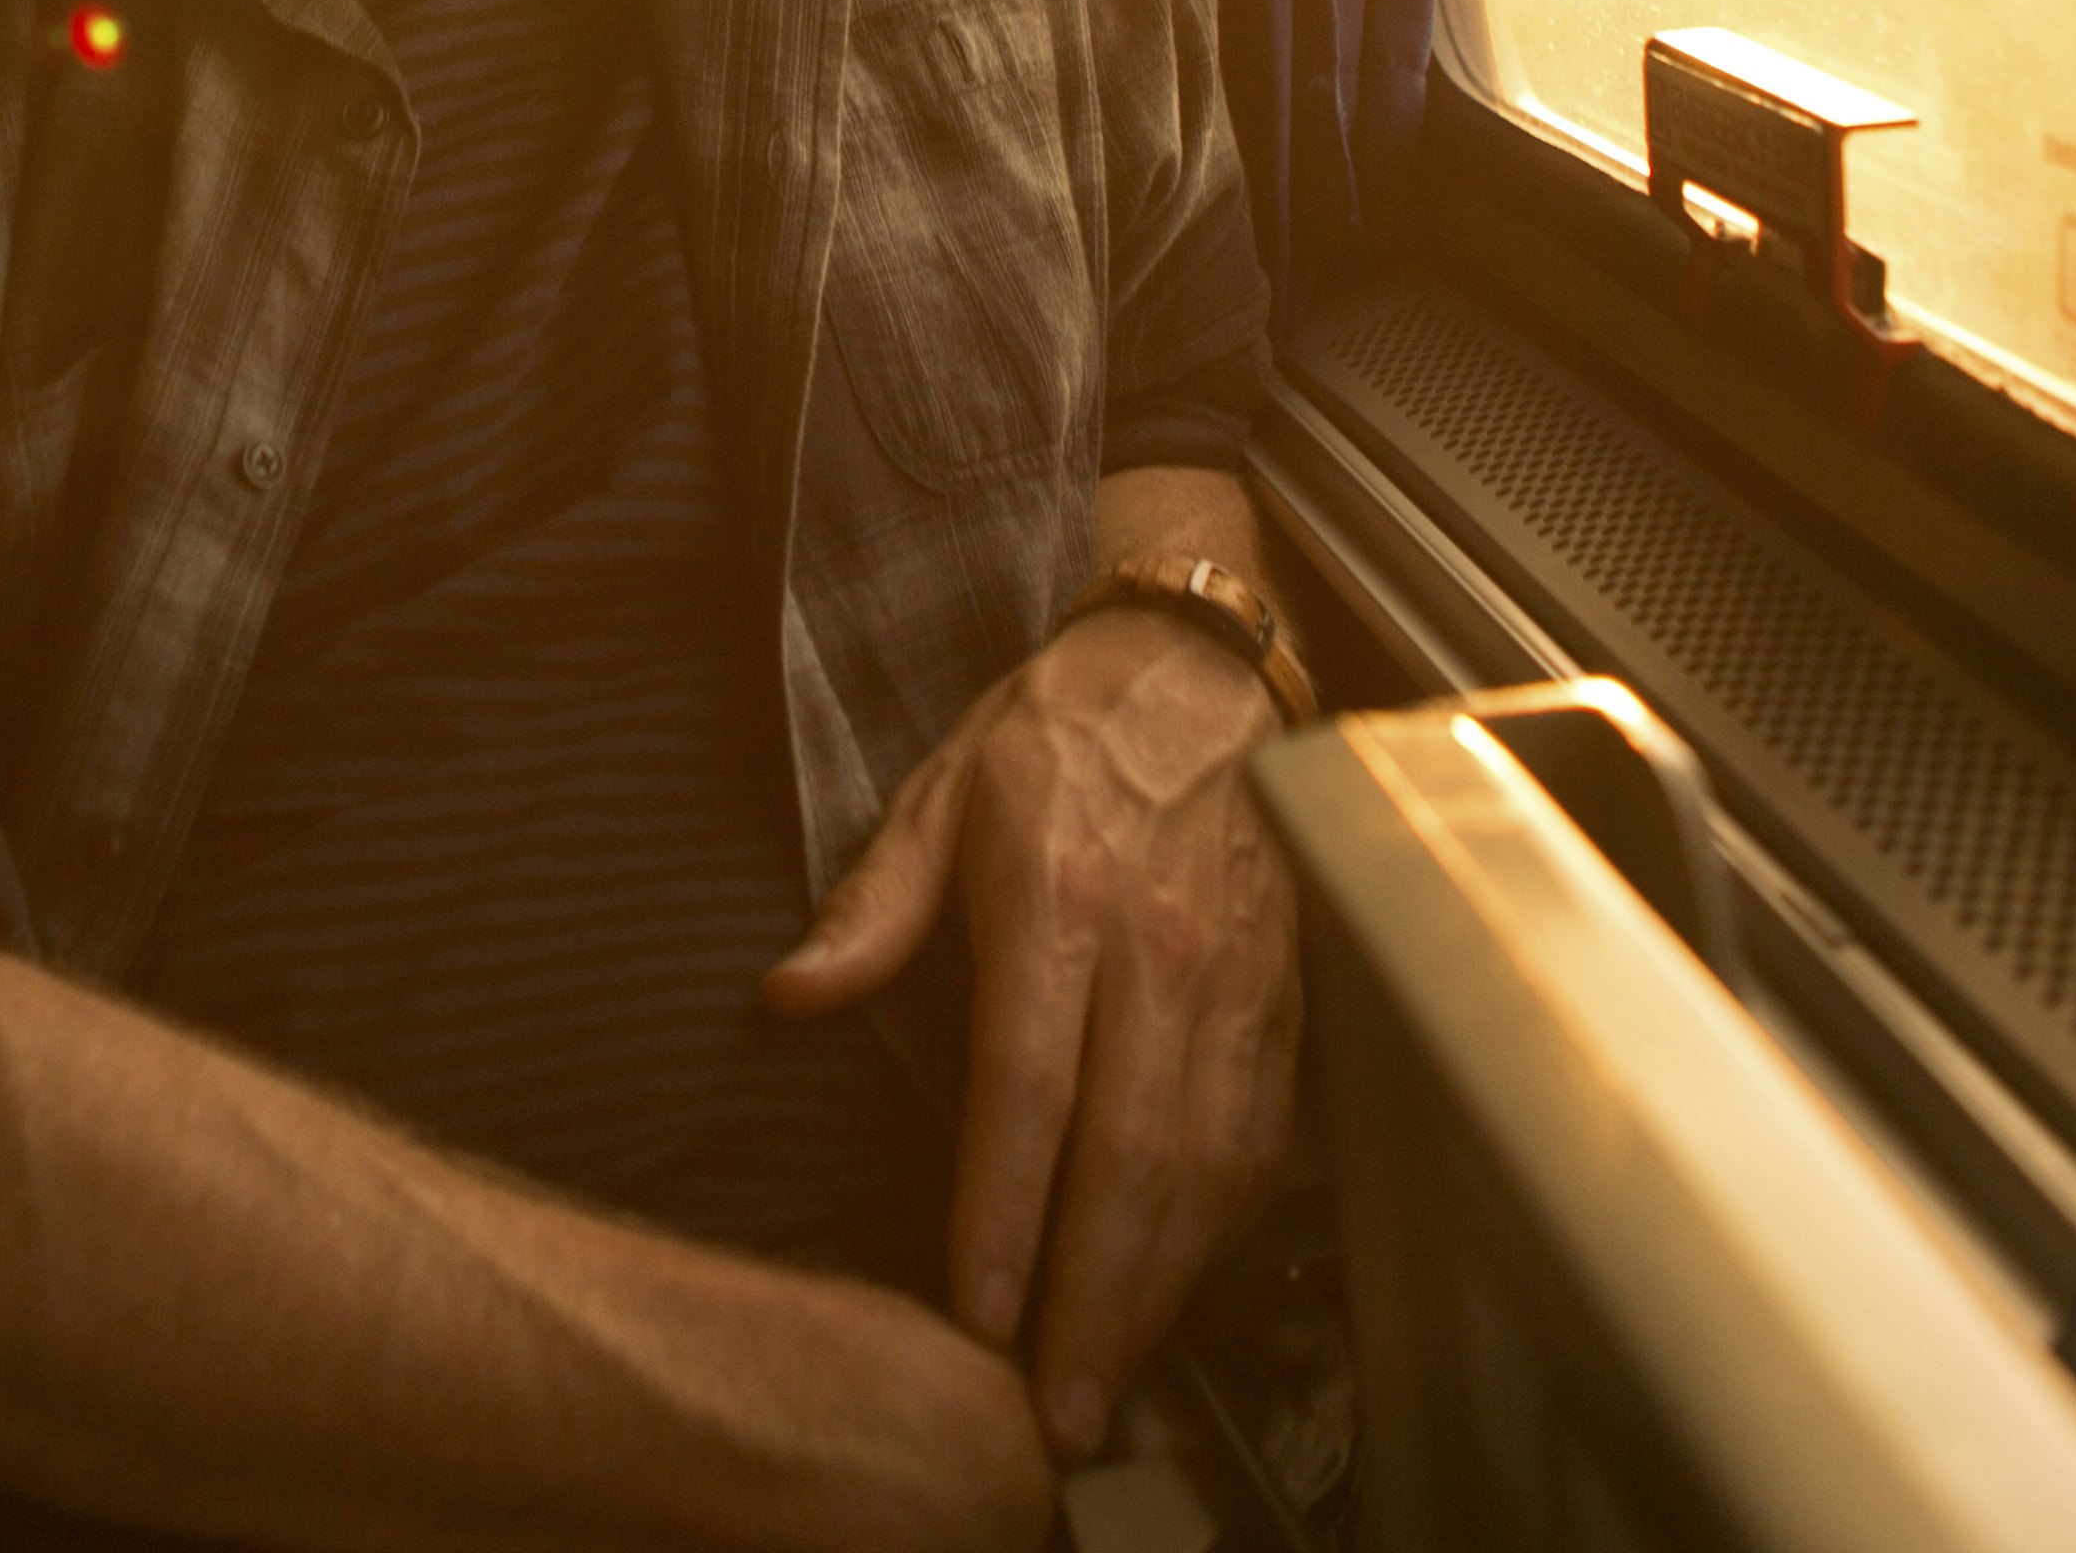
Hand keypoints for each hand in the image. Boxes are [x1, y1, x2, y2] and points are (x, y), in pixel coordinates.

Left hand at [763, 602, 1300, 1462]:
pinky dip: (1222, 1233)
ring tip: (1110, 1381)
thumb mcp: (940, 792)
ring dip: (1161, 1290)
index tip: (981, 1311)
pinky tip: (1181, 1291)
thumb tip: (788, 997)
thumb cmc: (1062, 734)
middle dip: (1094, 1299)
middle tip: (1058, 1410)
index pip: (1031, 1087)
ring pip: (1207, 1167)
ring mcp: (1237, 982)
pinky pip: (1260, 1140)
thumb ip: (869, 909)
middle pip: (1131, 1158)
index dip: (1006, 1209)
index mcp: (1060, 900)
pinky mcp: (1286, 1000)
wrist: (1204, 665)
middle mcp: (1160, 953)